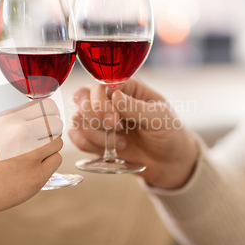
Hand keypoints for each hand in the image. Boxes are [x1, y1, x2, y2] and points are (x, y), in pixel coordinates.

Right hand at [0, 99, 62, 244]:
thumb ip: (14, 118)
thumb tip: (36, 108)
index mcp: (9, 119)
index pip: (46, 106)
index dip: (50, 113)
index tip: (48, 119)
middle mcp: (21, 133)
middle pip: (56, 123)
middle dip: (52, 130)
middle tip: (43, 140)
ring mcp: (31, 154)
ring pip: (58, 141)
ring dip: (51, 147)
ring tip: (36, 155)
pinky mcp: (37, 175)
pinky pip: (56, 160)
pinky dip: (49, 163)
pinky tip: (36, 167)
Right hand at [68, 78, 197, 188]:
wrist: (169, 161)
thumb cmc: (168, 132)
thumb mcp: (160, 117)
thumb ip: (137, 107)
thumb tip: (115, 96)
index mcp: (125, 86)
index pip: (99, 84)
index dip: (100, 102)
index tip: (115, 121)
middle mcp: (108, 98)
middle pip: (81, 97)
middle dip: (95, 118)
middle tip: (117, 130)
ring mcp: (98, 117)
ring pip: (77, 119)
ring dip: (95, 135)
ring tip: (120, 143)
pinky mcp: (93, 136)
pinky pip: (75, 136)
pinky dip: (88, 145)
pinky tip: (108, 150)